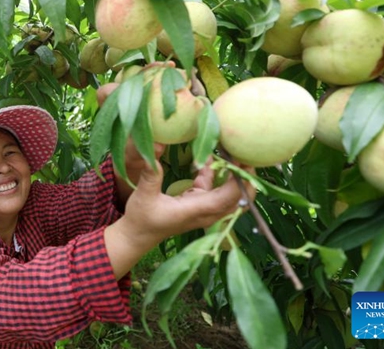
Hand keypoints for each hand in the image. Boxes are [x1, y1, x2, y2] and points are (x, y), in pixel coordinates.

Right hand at [120, 158, 253, 242]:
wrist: (138, 235)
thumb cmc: (141, 219)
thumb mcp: (144, 195)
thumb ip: (151, 174)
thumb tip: (155, 147)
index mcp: (197, 210)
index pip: (229, 197)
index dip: (240, 179)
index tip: (243, 159)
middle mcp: (206, 212)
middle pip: (239, 198)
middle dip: (246, 177)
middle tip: (245, 153)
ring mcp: (204, 208)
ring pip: (229, 193)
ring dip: (232, 174)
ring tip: (231, 150)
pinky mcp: (198, 203)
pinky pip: (214, 188)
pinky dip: (216, 174)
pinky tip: (210, 157)